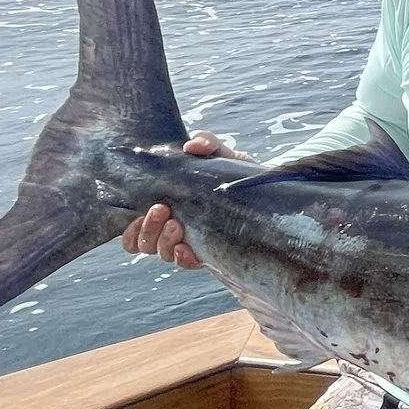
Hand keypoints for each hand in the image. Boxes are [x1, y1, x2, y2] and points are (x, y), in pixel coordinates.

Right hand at [120, 132, 249, 268]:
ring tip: (176, 226)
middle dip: (146, 228)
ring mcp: (193, 244)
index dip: (131, 224)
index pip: (134, 224)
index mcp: (170, 207)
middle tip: (163, 210)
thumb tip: (191, 145)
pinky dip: (183, 259)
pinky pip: (186, 264)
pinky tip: (188, 250)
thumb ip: (209, 144)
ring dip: (161, 243)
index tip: (148, 206)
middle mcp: (176, 229)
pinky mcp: (212, 257)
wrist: (277, 205)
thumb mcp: (226, 157)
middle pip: (140, 242)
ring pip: (158, 253)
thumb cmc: (242, 179)